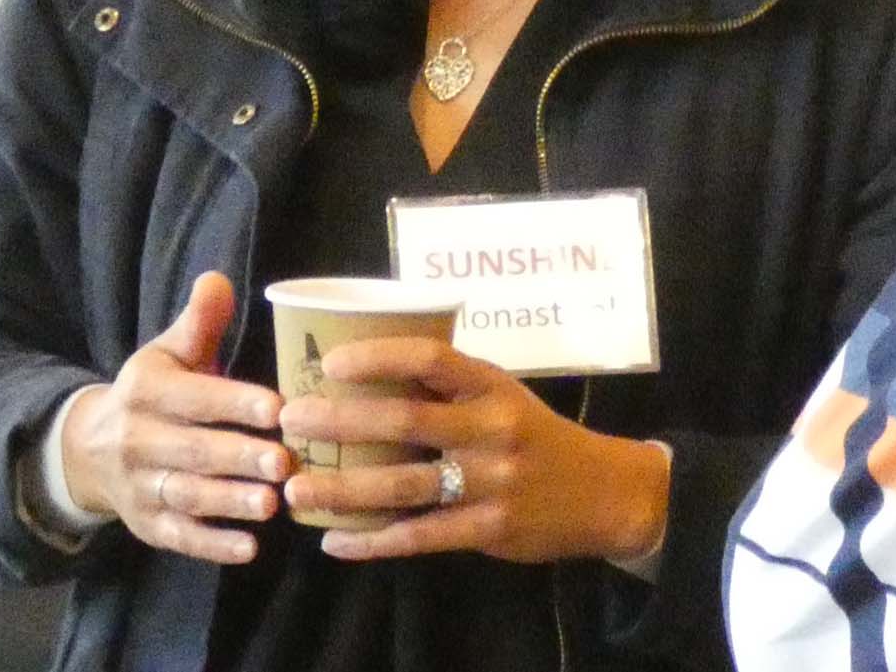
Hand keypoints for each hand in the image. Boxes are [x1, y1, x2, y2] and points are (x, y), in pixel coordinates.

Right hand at [61, 272, 289, 564]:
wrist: (90, 447)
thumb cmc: (157, 390)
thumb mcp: (171, 351)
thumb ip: (200, 321)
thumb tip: (218, 279)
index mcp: (145, 389)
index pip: (193, 397)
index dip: (234, 403)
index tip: (278, 408)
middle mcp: (135, 439)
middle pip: (192, 451)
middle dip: (239, 457)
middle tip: (287, 462)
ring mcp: (138, 486)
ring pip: (186, 496)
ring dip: (230, 502)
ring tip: (273, 504)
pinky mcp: (145, 525)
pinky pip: (177, 538)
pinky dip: (212, 546)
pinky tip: (250, 548)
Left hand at [277, 339, 669, 564]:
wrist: (602, 492)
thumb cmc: (535, 433)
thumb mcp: (501, 395)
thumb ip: (448, 388)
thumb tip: (366, 373)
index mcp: (491, 384)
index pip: (431, 358)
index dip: (380, 355)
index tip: (331, 362)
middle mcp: (490, 428)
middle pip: (406, 420)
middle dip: (342, 421)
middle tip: (293, 419)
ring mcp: (490, 482)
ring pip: (404, 485)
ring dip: (344, 488)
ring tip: (297, 488)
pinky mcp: (488, 530)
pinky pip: (420, 536)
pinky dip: (374, 541)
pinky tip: (335, 541)